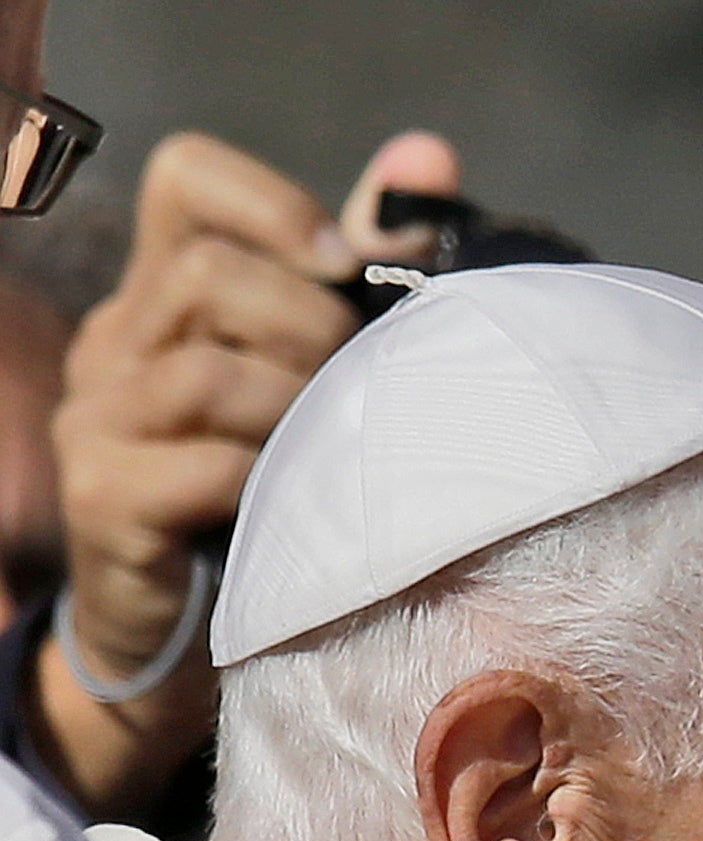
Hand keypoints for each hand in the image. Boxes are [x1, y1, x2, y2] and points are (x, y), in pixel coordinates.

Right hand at [31, 131, 459, 816]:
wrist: (205, 644)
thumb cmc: (289, 497)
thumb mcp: (321, 380)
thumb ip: (364, 274)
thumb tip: (428, 158)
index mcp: (168, 294)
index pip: (186, 178)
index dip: (271, 201)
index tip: (345, 260)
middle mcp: (117, 342)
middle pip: (208, 274)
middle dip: (310, 327)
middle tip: (356, 392)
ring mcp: (99, 419)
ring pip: (207, 369)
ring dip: (300, 409)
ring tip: (333, 456)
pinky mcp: (106, 498)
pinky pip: (205, 462)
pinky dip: (272, 480)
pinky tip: (300, 507)